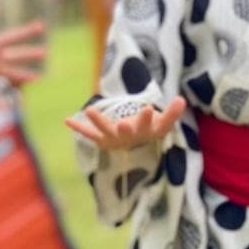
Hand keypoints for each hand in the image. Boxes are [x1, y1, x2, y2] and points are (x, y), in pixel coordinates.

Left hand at [66, 97, 186, 149]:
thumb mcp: (163, 123)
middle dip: (124, 128)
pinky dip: (78, 128)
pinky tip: (67, 120)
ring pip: (105, 131)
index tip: (148, 108)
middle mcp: (128, 137)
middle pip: (127, 132)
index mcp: (144, 132)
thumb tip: (182, 100)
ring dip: (97, 122)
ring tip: (89, 110)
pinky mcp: (101, 139)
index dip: (146, 118)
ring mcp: (113, 139)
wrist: (136, 148)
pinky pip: (89, 134)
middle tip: (123, 124)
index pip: (148, 125)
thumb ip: (172, 113)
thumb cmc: (151, 131)